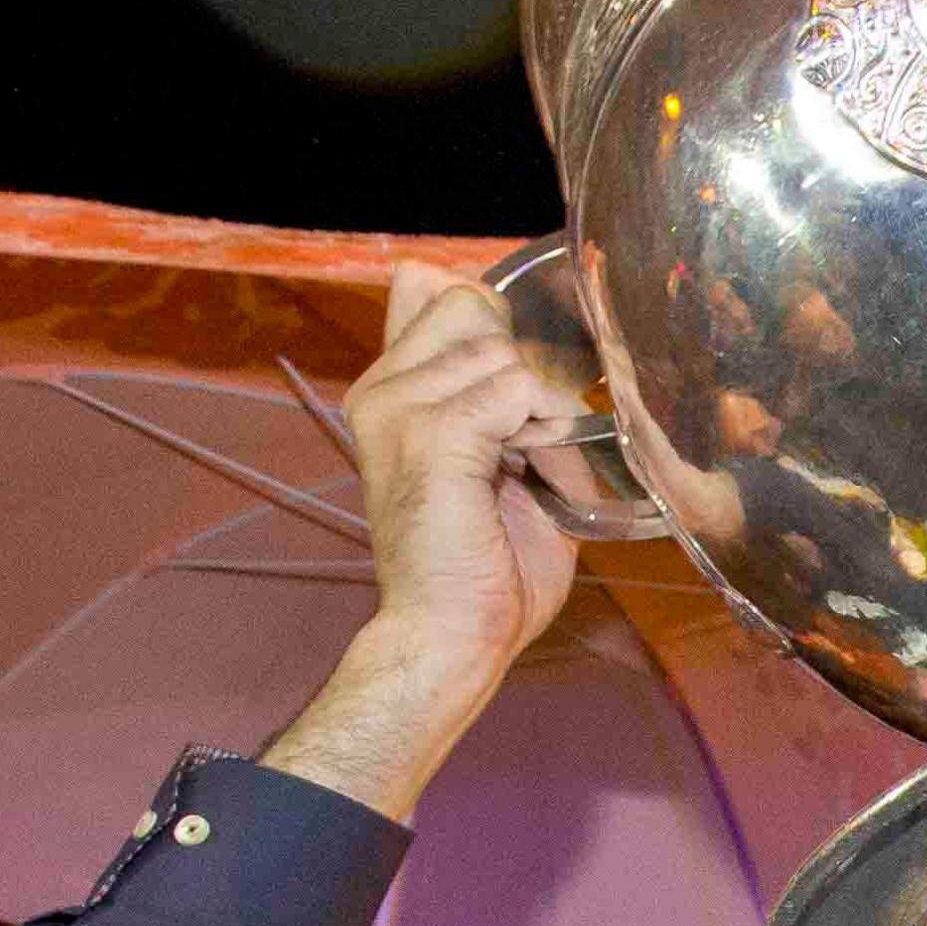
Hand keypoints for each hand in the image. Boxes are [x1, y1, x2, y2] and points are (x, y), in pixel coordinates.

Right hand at [260, 263, 583, 817]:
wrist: (454, 634)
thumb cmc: (485, 564)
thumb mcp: (499, 459)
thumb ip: (506, 396)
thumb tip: (530, 336)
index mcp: (389, 390)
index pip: (434, 291)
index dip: (494, 325)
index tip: (517, 394)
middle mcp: (381, 389)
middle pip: (473, 306)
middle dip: (523, 369)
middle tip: (526, 446)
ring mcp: (399, 407)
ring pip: (503, 352)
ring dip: (542, 411)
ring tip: (527, 474)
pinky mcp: (432, 432)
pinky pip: (515, 389)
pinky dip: (545, 433)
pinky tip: (529, 479)